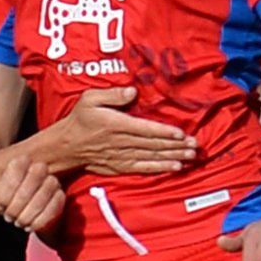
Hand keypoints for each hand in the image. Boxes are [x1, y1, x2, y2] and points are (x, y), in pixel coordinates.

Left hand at [0, 157, 64, 233]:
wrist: (19, 212)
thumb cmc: (5, 201)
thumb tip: (3, 202)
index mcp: (21, 162)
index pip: (18, 166)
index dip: (9, 188)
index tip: (1, 205)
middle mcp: (39, 168)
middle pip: (35, 175)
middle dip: (19, 201)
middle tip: (9, 217)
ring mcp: (52, 182)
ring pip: (45, 192)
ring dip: (28, 213)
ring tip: (19, 222)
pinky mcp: (59, 196)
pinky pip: (55, 206)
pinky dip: (40, 220)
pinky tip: (31, 226)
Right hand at [60, 87, 197, 174]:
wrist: (65, 147)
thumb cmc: (79, 120)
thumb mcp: (89, 99)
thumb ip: (111, 95)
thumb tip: (132, 92)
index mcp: (115, 125)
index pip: (144, 129)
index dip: (164, 132)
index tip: (181, 133)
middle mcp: (121, 142)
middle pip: (153, 144)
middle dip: (175, 146)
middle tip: (195, 145)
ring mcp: (121, 156)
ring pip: (152, 157)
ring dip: (173, 157)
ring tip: (190, 157)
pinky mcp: (120, 166)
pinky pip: (143, 168)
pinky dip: (159, 168)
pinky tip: (174, 168)